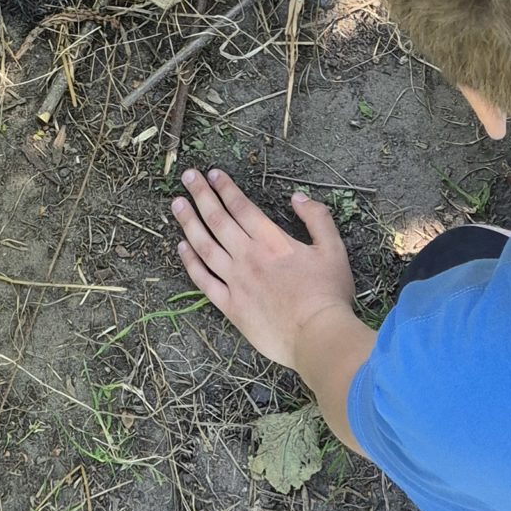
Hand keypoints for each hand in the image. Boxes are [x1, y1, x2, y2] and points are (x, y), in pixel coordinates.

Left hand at [170, 168, 356, 370]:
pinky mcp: (230, 306)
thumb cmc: (327, 294)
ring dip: (189, 222)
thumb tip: (298, 197)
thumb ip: (317, 218)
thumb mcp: (333, 249)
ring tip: (177, 204)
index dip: (225, 188)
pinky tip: (182, 248)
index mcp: (271, 240)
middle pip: (217, 219)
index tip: (212, 174)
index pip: (241, 206)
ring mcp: (235, 281)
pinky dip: (191, 262)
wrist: (317, 336)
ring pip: (204, 245)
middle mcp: (247, 256)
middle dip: (201, 194)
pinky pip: (203, 281)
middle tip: (188, 176)